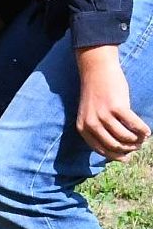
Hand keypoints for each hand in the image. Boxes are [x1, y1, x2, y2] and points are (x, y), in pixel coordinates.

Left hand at [77, 45, 149, 160]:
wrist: (96, 71)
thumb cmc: (96, 94)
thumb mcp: (90, 114)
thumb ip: (99, 130)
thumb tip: (119, 153)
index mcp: (83, 127)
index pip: (100, 150)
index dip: (115, 156)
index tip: (126, 157)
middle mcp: (91, 123)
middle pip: (115, 146)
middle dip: (129, 148)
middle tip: (137, 145)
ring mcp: (104, 115)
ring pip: (125, 137)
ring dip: (137, 140)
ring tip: (142, 137)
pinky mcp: (117, 107)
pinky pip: (134, 125)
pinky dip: (143, 130)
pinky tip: (146, 130)